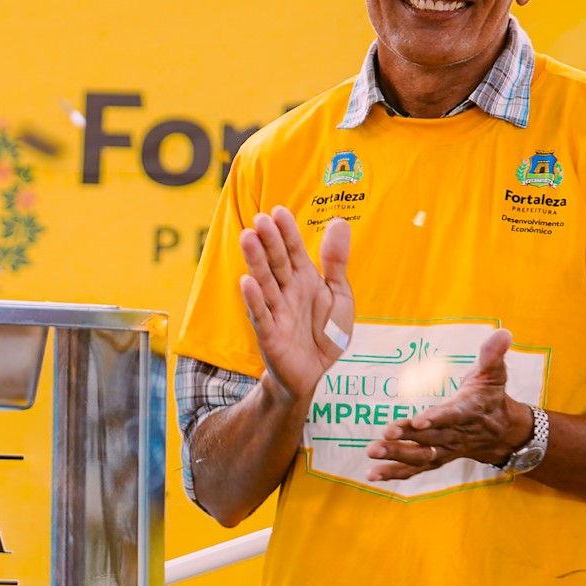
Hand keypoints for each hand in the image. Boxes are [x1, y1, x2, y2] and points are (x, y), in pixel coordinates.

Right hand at [237, 211, 352, 402]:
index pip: (294, 250)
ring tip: (247, 238)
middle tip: (260, 219)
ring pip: (265, 283)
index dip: (287, 232)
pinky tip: (246, 281)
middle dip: (269, 241)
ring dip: (255, 261)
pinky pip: (261, 315)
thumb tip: (338, 222)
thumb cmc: (326, 332)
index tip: (278, 211)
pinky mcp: (270, 334)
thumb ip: (336, 261)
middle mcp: (287, 291)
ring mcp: (276, 312)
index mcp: (304, 279)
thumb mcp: (339, 294)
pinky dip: (254, 299)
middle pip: (276, 262)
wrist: (317, 374)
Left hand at [366, 328, 528, 480]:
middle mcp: (456, 434)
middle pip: (431, 438)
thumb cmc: (492, 397)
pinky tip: (373, 475)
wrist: (503, 432)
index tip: (418, 420)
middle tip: (385, 433)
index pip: (453, 415)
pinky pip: (416, 469)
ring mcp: (446, 449)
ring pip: (421, 456)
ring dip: (396, 456)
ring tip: (372, 452)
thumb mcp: (495, 373)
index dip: (437, 418)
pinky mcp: (437, 458)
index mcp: (470, 410)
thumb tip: (503, 332)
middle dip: (408, 437)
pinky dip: (395, 473)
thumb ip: (492, 354)